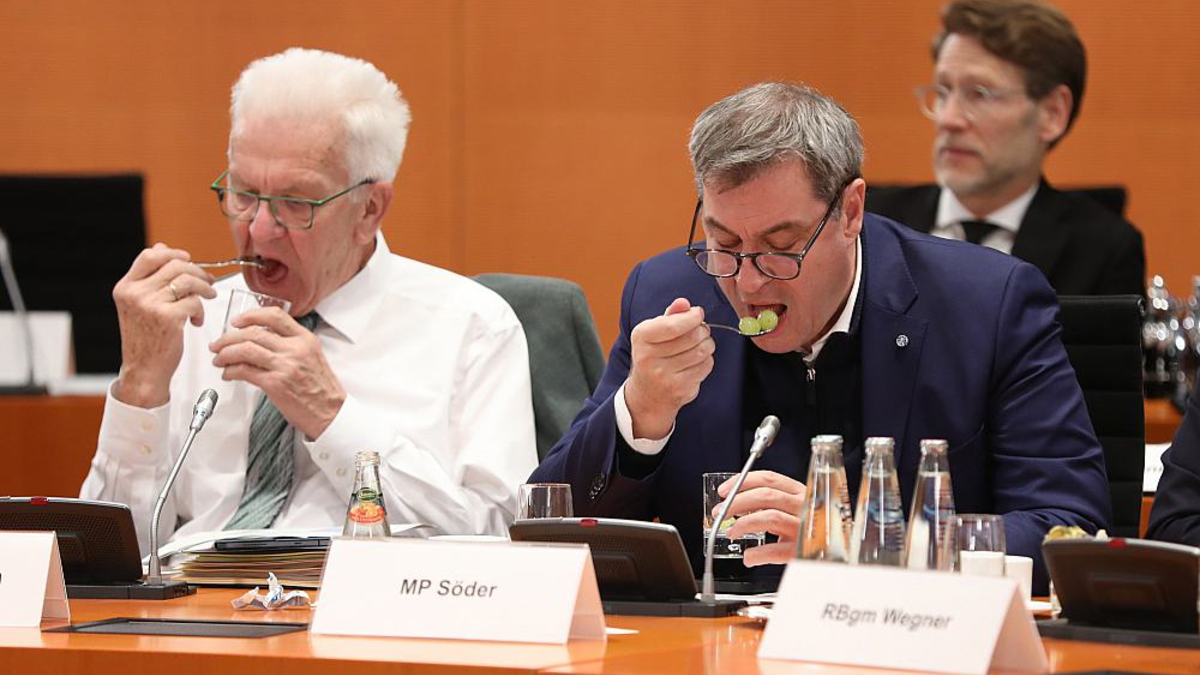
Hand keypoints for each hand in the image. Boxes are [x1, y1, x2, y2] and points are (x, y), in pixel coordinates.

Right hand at [111, 244, 215, 407]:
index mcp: (125, 287)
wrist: (144, 370)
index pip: (150, 256)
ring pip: (188, 281)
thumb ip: (149, 278)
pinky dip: (200, 310)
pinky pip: (194, 301)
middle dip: (197, 272)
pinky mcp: (168, 318)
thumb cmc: (145, 339)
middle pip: (175, 265)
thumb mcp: (139, 305)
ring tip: (208, 297)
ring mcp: (150, 305)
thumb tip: (162, 248)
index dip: (173, 254)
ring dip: (204, 288)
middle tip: (207, 282)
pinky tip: (195, 321)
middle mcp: (135, 293)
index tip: (188, 260)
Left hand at [209, 308, 344, 439]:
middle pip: (253, 333)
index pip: (274, 316)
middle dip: (228, 337)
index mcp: (305, 339)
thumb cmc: (320, 388)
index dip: (250, 315)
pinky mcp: (275, 384)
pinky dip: (230, 371)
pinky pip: (244, 371)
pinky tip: (228, 374)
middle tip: (218, 344)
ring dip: (225, 354)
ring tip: (219, 359)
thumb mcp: (311, 356)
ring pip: (245, 349)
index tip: (237, 321)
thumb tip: (260, 338)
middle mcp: (295, 349)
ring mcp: (285, 366)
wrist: (330, 412)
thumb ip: (290, 344)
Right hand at [623, 298, 714, 438]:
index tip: (698, 314)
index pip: (673, 325)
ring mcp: (664, 376)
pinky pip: (705, 366)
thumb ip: (670, 316)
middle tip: (700, 331)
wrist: (647, 394)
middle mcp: (649, 358)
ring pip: (702, 351)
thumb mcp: (654, 332)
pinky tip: (697, 360)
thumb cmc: (653, 356)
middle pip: (692, 337)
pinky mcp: (680, 389)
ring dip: (707, 344)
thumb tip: (684, 303)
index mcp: (641, 337)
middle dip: (702, 330)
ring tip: (700, 344)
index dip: (692, 317)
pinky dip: (707, 360)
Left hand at [715, 470, 806, 566]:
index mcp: (801, 492)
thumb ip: (772, 502)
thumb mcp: (796, 509)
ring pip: (769, 517)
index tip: (724, 490)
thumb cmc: (812, 530)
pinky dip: (757, 554)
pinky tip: (749, 557)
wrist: (836, 556)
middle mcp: (805, 507)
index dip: (742, 482)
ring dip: (743, 524)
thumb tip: (736, 503)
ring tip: (731, 532)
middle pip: (766, 496)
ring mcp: (805, 528)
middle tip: (720, 511)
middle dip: (736, 502)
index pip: (769, 479)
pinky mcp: (803, 552)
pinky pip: (775, 550)